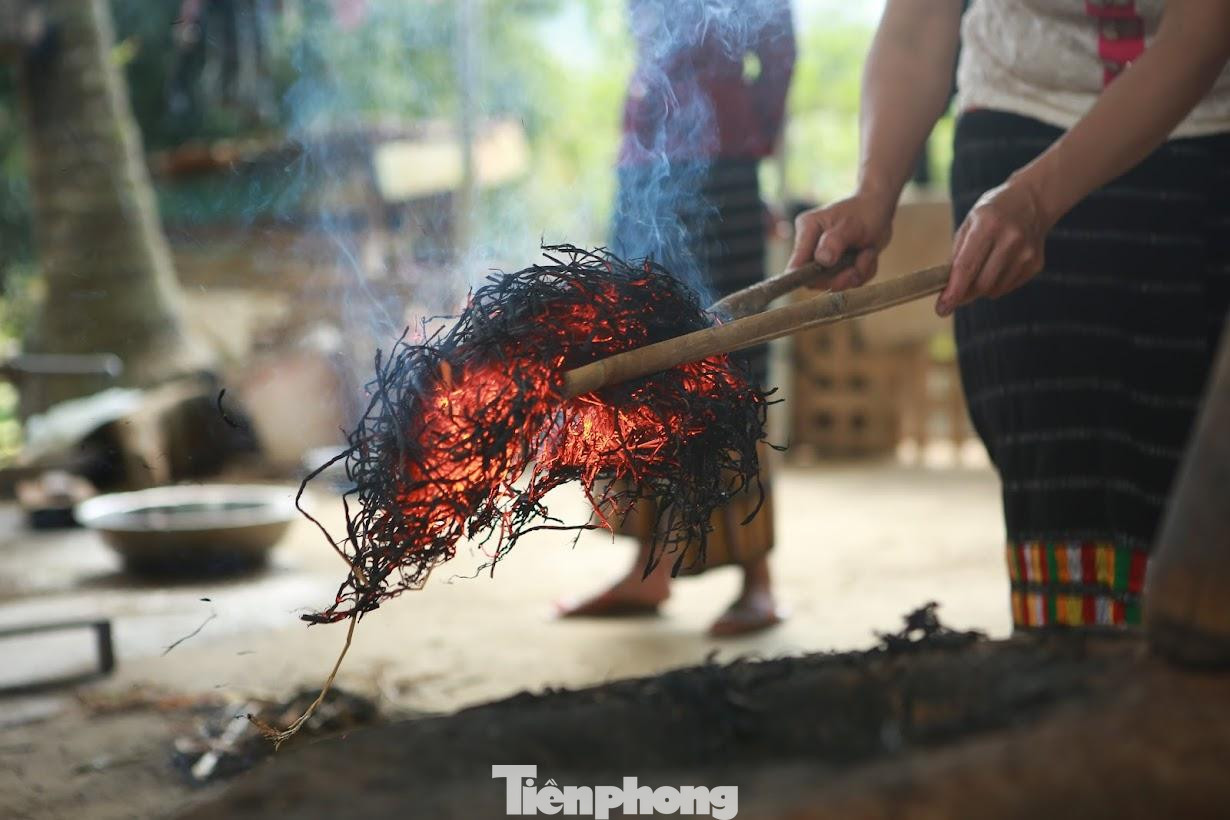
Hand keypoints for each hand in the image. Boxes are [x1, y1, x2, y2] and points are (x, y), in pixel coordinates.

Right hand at [787, 192, 894, 291]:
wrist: (879, 211)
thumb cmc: (864, 212)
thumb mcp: (851, 225)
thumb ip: (834, 241)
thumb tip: (822, 260)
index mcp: (807, 230)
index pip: (796, 265)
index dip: (807, 277)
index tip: (831, 277)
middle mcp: (810, 247)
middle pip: (816, 280)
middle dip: (843, 275)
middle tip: (863, 259)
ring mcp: (823, 260)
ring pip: (835, 283)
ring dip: (857, 272)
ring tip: (867, 252)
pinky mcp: (835, 268)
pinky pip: (848, 282)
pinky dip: (862, 272)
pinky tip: (867, 255)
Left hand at [936, 174, 1048, 316]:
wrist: (1031, 201)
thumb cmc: (992, 213)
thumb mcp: (969, 224)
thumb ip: (957, 255)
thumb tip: (947, 288)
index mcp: (988, 224)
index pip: (967, 266)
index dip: (953, 291)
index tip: (942, 309)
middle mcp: (1011, 238)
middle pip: (981, 284)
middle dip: (964, 293)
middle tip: (955, 293)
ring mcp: (1027, 252)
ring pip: (994, 290)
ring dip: (981, 288)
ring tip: (981, 269)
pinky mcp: (1036, 263)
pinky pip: (1008, 287)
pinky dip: (997, 284)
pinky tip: (999, 265)